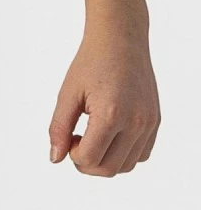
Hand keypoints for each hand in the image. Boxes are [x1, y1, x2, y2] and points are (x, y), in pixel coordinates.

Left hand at [49, 21, 159, 176]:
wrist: (120, 40)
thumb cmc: (91, 63)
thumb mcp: (67, 95)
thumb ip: (59, 128)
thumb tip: (55, 159)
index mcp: (111, 115)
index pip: (90, 159)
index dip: (72, 154)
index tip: (68, 137)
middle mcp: (136, 122)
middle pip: (109, 169)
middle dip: (86, 163)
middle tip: (76, 141)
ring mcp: (149, 123)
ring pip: (127, 166)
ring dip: (105, 161)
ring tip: (92, 136)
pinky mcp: (155, 121)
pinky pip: (142, 154)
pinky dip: (123, 154)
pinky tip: (108, 135)